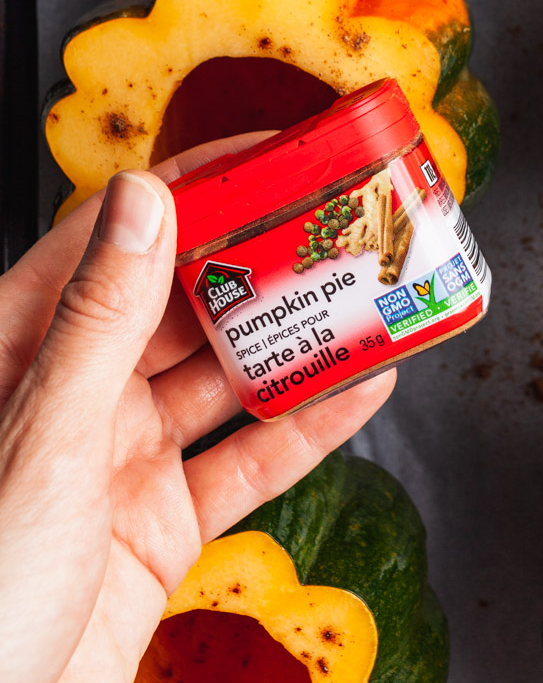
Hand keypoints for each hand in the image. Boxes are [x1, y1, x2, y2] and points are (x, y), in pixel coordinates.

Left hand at [0, 138, 393, 682]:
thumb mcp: (39, 443)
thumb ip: (99, 322)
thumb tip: (144, 198)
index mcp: (22, 348)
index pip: (122, 233)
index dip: (201, 182)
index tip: (274, 155)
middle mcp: (74, 393)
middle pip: (186, 299)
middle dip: (265, 261)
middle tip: (340, 225)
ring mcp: (118, 460)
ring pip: (225, 377)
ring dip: (297, 341)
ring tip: (368, 297)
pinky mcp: (156, 528)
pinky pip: (244, 463)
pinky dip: (305, 428)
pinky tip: (358, 389)